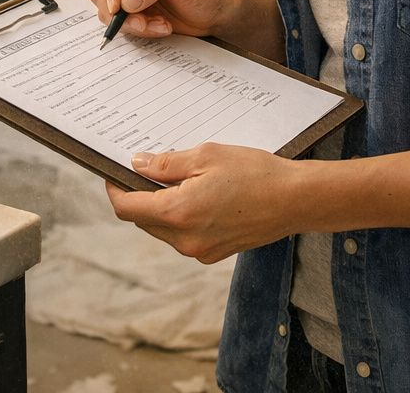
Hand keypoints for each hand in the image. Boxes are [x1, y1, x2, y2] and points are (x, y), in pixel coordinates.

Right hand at [82, 0, 227, 38]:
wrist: (214, 14)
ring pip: (107, 14)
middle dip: (116, 11)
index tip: (117, 4)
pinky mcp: (133, 18)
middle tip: (140, 21)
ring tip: (161, 24)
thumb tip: (127, 0)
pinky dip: (141, 32)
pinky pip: (123, 28)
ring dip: (132, 24)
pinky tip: (163, 28)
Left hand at [107, 143, 298, 262]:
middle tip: (147, 169)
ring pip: (162, 229)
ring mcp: (199, 251)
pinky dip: (180, 218)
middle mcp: (184, 240)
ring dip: (160, 208)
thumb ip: (166, 164)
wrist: (295, 200)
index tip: (114, 173)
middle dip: (139, 196)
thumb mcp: (206, 156)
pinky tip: (197, 196)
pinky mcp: (213, 254)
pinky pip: (182, 236)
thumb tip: (136, 164)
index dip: (114, 189)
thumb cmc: (255, 173)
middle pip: (142, 220)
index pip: (127, 208)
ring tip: (178, 180)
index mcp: (178, 213)